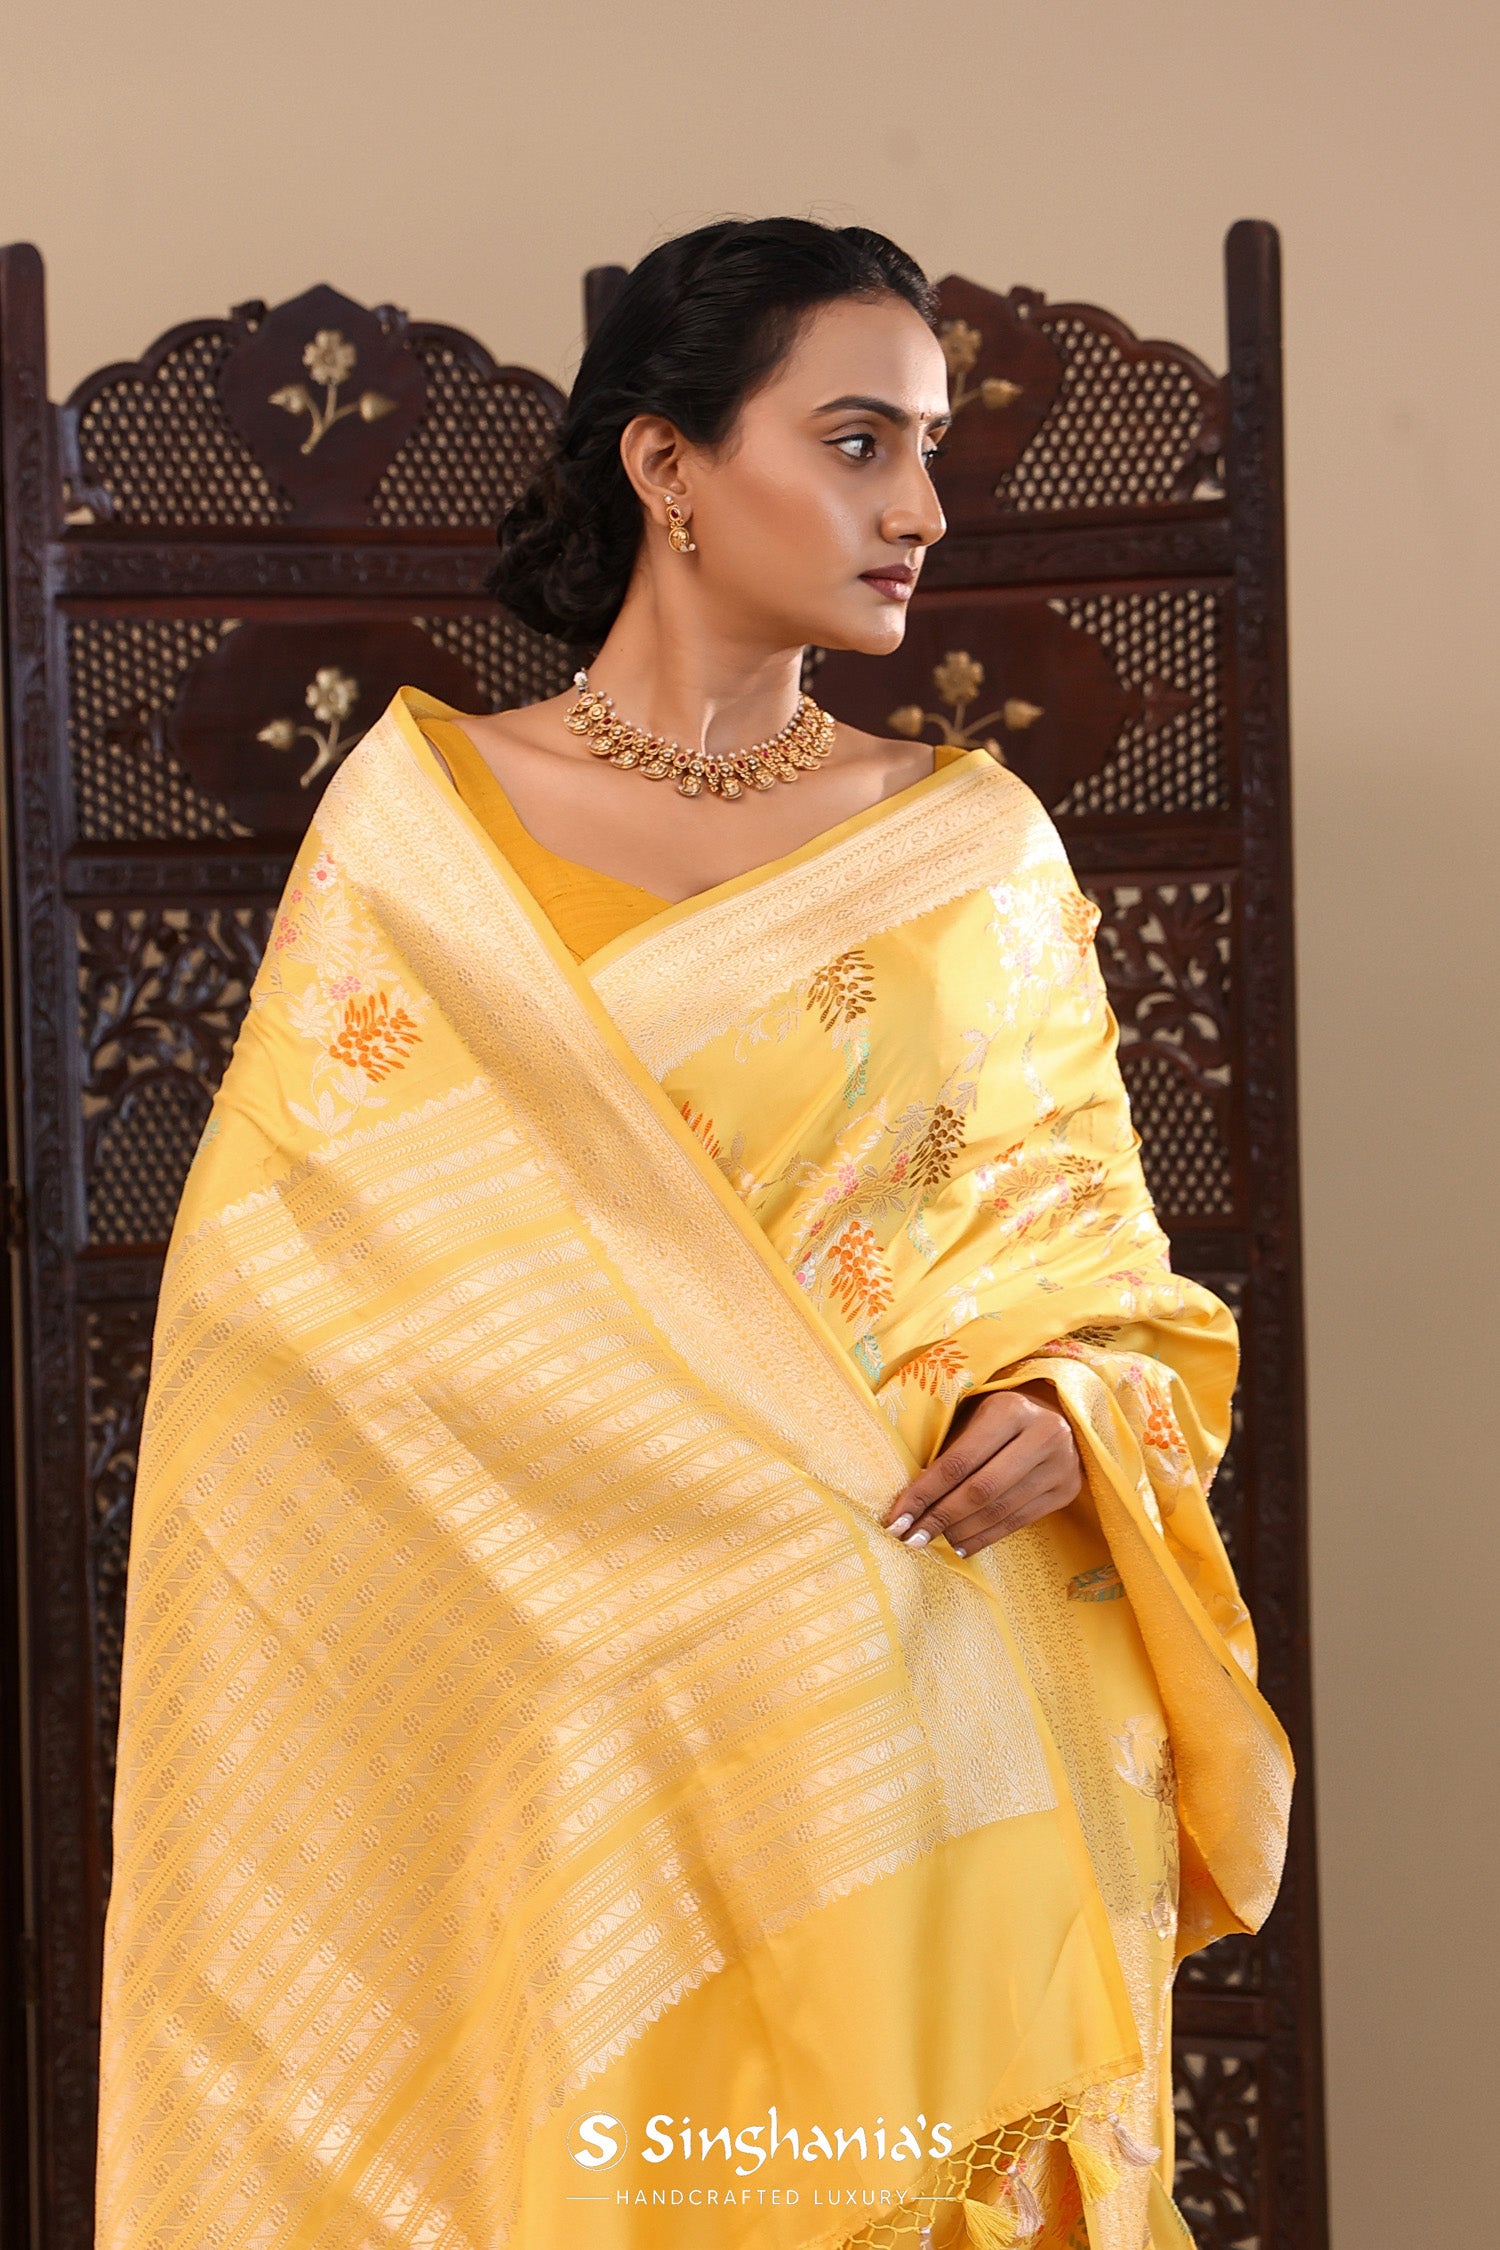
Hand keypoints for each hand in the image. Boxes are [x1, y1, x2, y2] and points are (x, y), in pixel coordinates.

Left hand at [880, 1382, 1082, 1556]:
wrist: (1056, 1414)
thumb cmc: (998, 1415)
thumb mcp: (973, 1416)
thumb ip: (947, 1450)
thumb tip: (908, 1503)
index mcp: (1011, 1410)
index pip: (959, 1461)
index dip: (924, 1493)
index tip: (896, 1520)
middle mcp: (1043, 1435)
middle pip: (980, 1490)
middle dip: (940, 1517)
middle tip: (910, 1537)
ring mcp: (1060, 1465)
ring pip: (1000, 1510)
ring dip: (960, 1531)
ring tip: (932, 1541)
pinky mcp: (1066, 1490)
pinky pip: (1019, 1521)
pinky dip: (986, 1536)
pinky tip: (961, 1544)